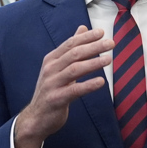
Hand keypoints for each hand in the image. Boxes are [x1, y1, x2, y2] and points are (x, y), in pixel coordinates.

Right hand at [13, 25, 112, 147]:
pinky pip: (74, 90)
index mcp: (51, 60)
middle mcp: (50, 70)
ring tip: (108, 59)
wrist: (36, 117)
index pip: (70, 44)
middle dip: (93, 47)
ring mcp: (52, 84)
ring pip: (74, 70)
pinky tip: (101, 82)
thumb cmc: (51, 91)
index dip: (86, 37)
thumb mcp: (58, 68)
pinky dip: (88, 85)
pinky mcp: (56, 99)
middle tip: (110, 43)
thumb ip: (71, 49)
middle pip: (74, 54)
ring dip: (93, 63)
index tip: (102, 32)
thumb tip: (82, 29)